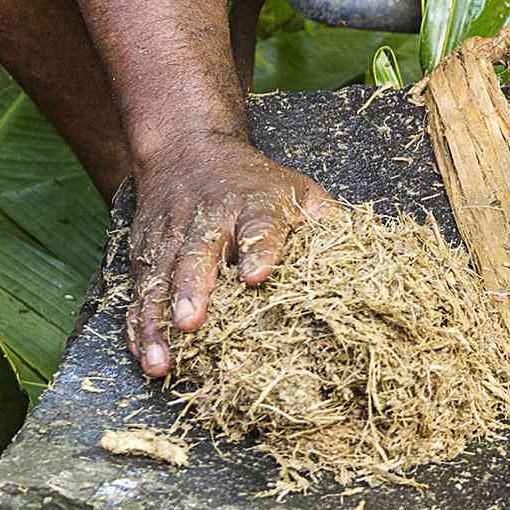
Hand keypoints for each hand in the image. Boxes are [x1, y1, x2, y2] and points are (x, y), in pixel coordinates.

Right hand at [127, 136, 329, 376]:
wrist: (188, 149)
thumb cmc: (256, 182)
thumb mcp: (298, 189)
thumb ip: (326, 222)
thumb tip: (371, 257)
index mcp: (254, 205)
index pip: (260, 227)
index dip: (259, 250)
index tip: (257, 277)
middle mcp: (208, 220)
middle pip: (198, 254)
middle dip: (192, 289)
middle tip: (191, 323)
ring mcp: (172, 236)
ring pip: (160, 279)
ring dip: (157, 321)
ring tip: (161, 360)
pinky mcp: (146, 251)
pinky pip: (139, 290)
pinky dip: (138, 325)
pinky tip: (145, 356)